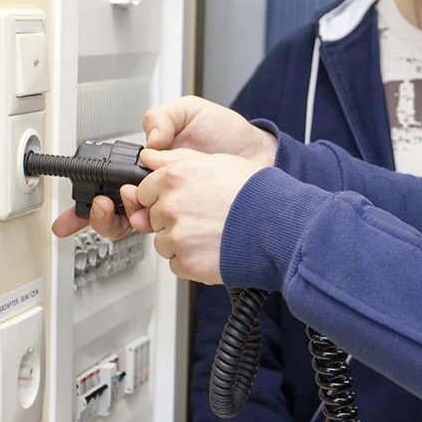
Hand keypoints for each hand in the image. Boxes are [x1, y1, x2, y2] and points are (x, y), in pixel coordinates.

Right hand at [51, 97, 276, 240]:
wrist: (259, 156)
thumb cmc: (227, 134)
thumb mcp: (191, 111)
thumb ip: (163, 117)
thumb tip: (150, 142)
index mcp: (150, 165)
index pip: (110, 184)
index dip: (88, 199)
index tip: (85, 202)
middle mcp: (156, 190)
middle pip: (115, 212)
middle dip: (101, 214)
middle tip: (106, 205)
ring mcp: (171, 208)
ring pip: (134, 226)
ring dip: (124, 221)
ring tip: (135, 208)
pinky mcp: (190, 223)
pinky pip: (166, 235)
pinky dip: (156, 232)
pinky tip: (155, 219)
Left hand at [137, 147, 262, 283]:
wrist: (276, 225)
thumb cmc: (253, 192)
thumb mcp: (215, 161)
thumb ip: (176, 159)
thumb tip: (149, 157)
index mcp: (174, 177)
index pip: (145, 190)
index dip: (162, 196)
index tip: (179, 200)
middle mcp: (170, 206)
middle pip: (154, 217)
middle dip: (172, 219)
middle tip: (202, 217)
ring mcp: (176, 236)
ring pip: (163, 242)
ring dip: (181, 241)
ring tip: (210, 234)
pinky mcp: (185, 262)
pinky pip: (177, 263)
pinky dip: (191, 260)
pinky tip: (212, 249)